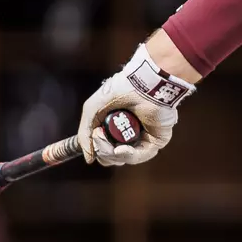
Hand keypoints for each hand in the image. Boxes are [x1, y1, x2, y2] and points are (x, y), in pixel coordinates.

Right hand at [78, 43, 194, 164]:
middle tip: (99, 135)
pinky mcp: (156, 140)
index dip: (97, 148)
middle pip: (112, 157)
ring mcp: (143, 138)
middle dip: (102, 152)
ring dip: (111, 154)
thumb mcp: (92, 110)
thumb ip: (85, 134)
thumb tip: (89, 159)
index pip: (104, 149)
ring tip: (106, 139)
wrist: (142, 83)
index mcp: (115, 127)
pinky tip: (120, 149)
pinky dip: (128, 155)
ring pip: (124, 159)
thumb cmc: (119, 90)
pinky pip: (140, 156)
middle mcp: (129, 134)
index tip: (95, 136)